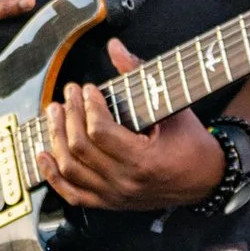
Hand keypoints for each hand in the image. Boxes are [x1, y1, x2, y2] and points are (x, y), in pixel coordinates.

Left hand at [37, 39, 227, 214]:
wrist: (206, 179)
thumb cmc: (191, 141)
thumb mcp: (173, 106)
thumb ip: (140, 75)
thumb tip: (115, 47)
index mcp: (144, 160)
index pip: (100, 132)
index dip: (88, 107)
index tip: (87, 90)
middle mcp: (126, 182)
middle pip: (80, 148)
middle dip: (69, 116)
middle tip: (67, 94)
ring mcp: (115, 196)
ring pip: (71, 169)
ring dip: (56, 138)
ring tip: (54, 113)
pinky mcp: (109, 203)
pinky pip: (72, 194)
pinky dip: (52, 175)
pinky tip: (43, 153)